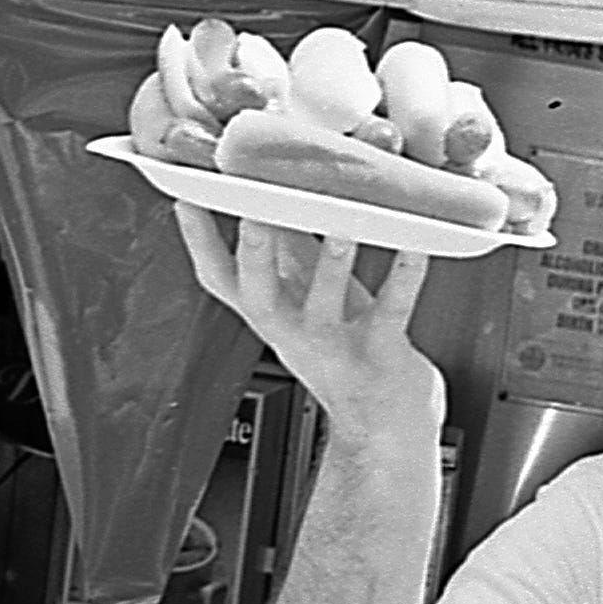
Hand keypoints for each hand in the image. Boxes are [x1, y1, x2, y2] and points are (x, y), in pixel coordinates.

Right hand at [171, 205, 444, 445]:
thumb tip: (269, 184)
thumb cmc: (345, 348)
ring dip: (332, 264)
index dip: (198, 242)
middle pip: (259, 295)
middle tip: (254, 211)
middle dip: (254, 253)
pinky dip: (406, 276)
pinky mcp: (381, 355)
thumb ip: (286, 245)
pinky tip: (415, 243)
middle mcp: (294, 334)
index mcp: (269, 315)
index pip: (219, 279)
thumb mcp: (304, 294)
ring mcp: (336, 349)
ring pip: (325, 307)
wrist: (385, 419)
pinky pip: (392, 310)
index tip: (187, 196)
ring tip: (341, 225)